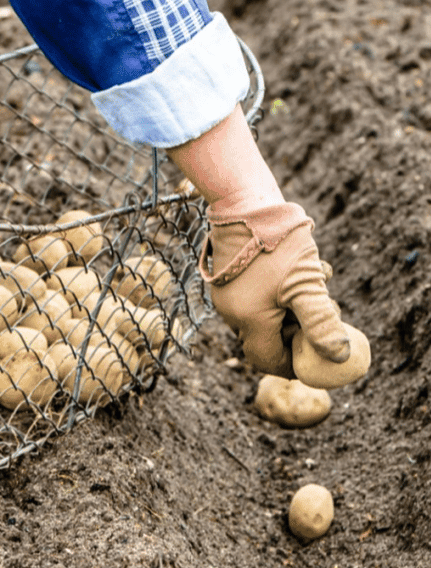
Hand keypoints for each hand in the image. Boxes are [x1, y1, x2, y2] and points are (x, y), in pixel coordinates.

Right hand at [200, 201, 349, 376]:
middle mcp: (231, 312)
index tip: (317, 357)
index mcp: (248, 320)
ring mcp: (227, 294)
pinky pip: (256, 296)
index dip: (294, 364)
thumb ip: (321, 323)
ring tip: (318, 281)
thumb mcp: (307, 284)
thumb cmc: (277, 245)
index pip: (268, 360)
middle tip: (326, 313)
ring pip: (265, 315)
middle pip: (267, 337)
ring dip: (295, 306)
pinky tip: (301, 268)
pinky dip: (281, 292)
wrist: (244, 203)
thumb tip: (339, 355)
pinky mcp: (229, 277)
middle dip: (300, 330)